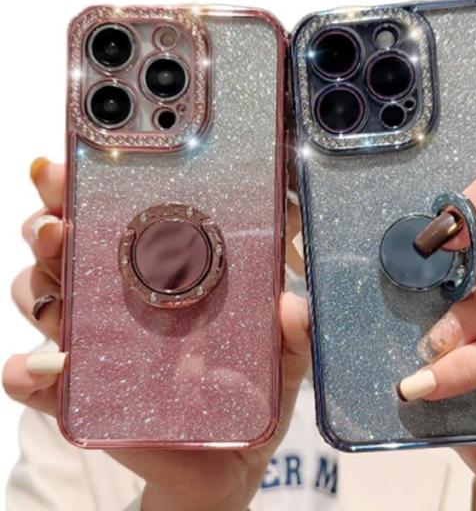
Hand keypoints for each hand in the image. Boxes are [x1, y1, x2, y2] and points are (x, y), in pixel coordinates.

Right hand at [3, 158, 310, 510]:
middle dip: (52, 220)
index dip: (94, 187)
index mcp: (164, 273)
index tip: (79, 163)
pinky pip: (41, 379)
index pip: (121, 218)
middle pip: (68, 246)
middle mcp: (119, 298)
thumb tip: (292, 308)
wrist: (224, 463)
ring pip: (43, 297)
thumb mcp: (279, 353)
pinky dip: (32, 371)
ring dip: (39, 283)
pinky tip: (43, 366)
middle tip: (59, 217)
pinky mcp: (82, 395)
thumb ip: (292, 330)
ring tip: (56, 280)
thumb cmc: (247, 392)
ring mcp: (96, 342)